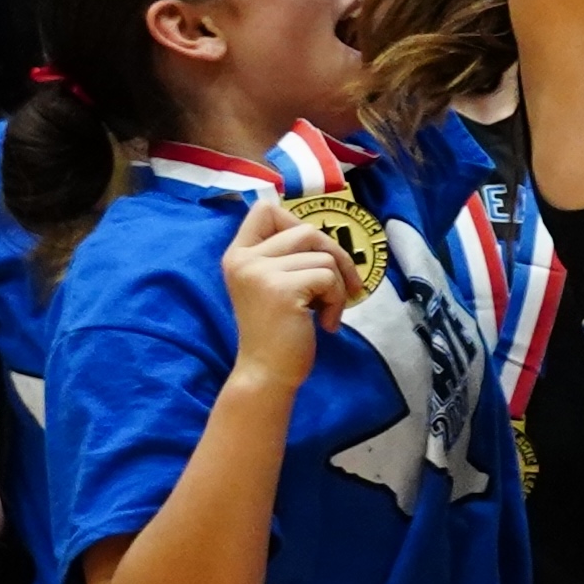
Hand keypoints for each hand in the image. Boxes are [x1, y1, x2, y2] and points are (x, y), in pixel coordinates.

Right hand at [213, 190, 350, 393]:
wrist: (267, 373)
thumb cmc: (278, 331)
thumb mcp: (273, 285)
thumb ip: (284, 257)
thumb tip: (322, 234)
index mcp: (238, 255)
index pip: (264, 210)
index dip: (296, 221)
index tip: (313, 250)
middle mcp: (243, 259)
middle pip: (307, 230)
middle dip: (336, 256)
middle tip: (345, 286)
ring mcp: (259, 273)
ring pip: (323, 256)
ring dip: (336, 285)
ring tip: (324, 311)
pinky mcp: (281, 289)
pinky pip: (328, 277)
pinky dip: (336, 301)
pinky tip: (325, 324)